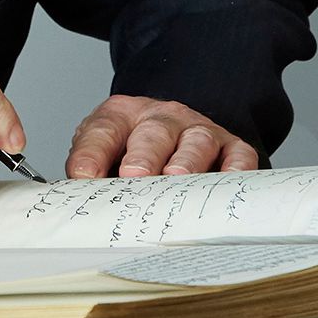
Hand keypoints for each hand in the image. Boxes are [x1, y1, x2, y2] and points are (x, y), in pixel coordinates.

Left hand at [66, 95, 257, 177]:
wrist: (176, 126)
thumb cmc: (134, 149)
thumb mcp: (106, 151)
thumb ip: (93, 172)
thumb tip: (79, 201)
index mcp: (122, 116)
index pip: (103, 129)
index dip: (92, 152)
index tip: (83, 175)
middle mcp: (162, 118)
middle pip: (153, 132)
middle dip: (143, 156)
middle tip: (133, 177)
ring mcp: (198, 129)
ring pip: (196, 140)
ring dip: (186, 161)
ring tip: (175, 180)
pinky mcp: (231, 146)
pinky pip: (238, 155)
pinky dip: (235, 170)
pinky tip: (226, 184)